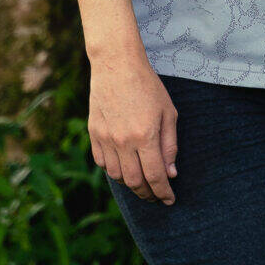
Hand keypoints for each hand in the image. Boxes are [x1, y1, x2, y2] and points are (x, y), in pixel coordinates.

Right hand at [89, 54, 178, 203]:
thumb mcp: (169, 113)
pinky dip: (114, 170)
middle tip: (157, 196)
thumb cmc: (148, 87)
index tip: (169, 200)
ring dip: (131, 184)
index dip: (163, 193)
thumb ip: (170, 145)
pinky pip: (103, 163)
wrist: (116, 65)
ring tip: (143, 182)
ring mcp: (105, 138)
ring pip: (117, 176)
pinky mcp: (94, 133)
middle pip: (135, 182)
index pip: (155, 177)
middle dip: (148, 194)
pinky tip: (125, 167)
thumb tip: (171, 173)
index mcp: (145, 136)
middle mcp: (123, 141)